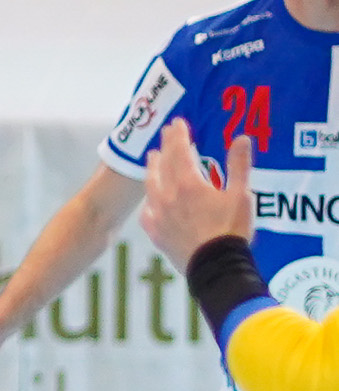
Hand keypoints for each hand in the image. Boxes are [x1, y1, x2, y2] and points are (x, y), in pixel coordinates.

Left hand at [142, 120, 250, 272]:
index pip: (179, 151)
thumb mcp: (241, 195)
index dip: (178, 135)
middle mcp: (167, 195)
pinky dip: (150, 200)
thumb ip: (239, 165)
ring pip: (150, 185)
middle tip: (165, 134)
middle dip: (165, 146)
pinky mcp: (156, 233)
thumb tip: (242, 138)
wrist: (215, 267)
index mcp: (188, 183)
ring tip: (153, 158)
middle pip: (163, 164)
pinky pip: (148, 211)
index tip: (176, 123)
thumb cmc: (231, 230)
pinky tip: (150, 201)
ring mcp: (158, 215)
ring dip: (152, 169)